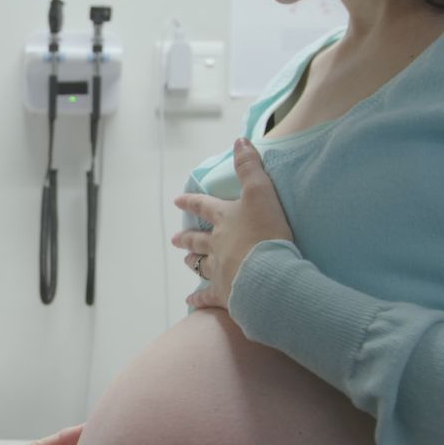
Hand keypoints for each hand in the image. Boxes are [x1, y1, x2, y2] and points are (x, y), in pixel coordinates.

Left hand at [172, 138, 292, 309]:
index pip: (204, 206)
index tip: (177, 200)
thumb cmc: (266, 231)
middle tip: (174, 239)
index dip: (191, 201)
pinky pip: (207, 297)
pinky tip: (190, 303)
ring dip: (193, 261)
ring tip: (186, 261)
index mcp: (225, 220)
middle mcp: (217, 245)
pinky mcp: (224, 293)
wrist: (268, 272)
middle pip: (198, 239)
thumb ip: (250, 166)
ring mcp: (219, 270)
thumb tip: (239, 140)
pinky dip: (198, 300)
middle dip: (187, 237)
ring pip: (201, 265)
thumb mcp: (261, 192)